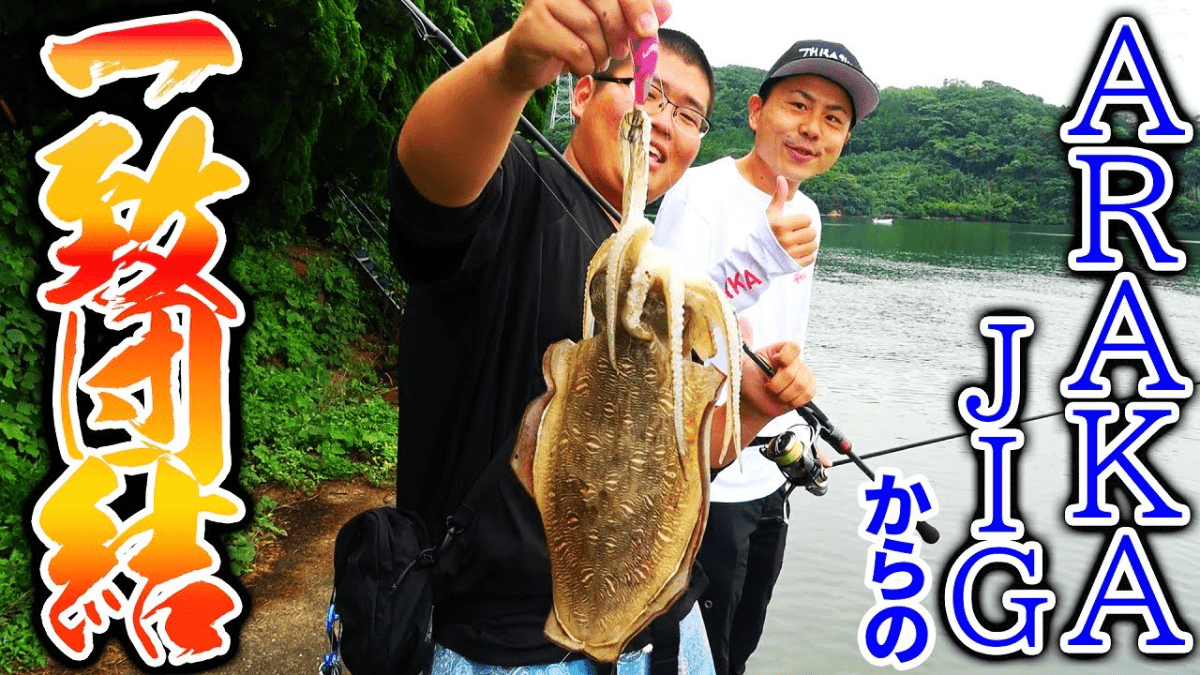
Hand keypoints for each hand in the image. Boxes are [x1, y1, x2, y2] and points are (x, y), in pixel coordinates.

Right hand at [500, 0, 672, 91]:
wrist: (529, 62)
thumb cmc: (571, 38)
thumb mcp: (609, 25)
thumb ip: (637, 14)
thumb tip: (667, 8)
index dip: (637, 5)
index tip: (647, 31)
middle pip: (605, 6)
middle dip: (618, 34)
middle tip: (618, 51)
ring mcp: (541, 1)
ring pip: (590, 30)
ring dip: (599, 53)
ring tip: (593, 58)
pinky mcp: (531, 27)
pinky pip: (575, 49)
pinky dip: (583, 65)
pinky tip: (576, 65)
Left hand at [740, 340, 815, 419]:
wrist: (753, 399)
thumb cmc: (748, 379)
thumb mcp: (742, 360)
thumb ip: (744, 341)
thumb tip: (742, 321)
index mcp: (780, 350)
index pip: (793, 347)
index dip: (786, 356)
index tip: (775, 362)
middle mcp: (794, 361)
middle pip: (795, 370)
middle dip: (777, 383)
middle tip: (767, 386)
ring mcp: (803, 375)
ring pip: (801, 385)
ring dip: (783, 393)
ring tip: (774, 393)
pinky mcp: (808, 389)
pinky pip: (807, 395)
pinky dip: (792, 400)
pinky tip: (783, 399)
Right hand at [765, 176, 818, 267]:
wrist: (755, 257)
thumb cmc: (765, 232)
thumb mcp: (770, 214)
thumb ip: (778, 197)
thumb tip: (782, 178)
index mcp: (780, 226)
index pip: (807, 219)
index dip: (801, 220)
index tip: (792, 224)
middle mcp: (785, 240)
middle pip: (812, 232)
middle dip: (806, 231)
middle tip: (796, 233)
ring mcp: (790, 254)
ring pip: (814, 245)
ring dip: (808, 243)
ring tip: (798, 242)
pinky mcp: (794, 265)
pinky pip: (811, 257)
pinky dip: (807, 255)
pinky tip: (797, 252)